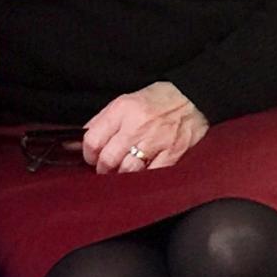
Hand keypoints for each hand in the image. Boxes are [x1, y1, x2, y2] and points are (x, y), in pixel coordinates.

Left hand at [83, 81, 208, 173]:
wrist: (192, 98)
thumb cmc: (158, 99)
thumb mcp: (125, 100)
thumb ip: (104, 119)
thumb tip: (84, 137)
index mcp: (123, 110)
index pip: (93, 139)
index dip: (88, 153)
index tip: (90, 157)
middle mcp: (137, 126)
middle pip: (108, 159)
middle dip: (102, 168)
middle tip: (104, 168)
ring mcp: (155, 142)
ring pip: (127, 170)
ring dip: (120, 175)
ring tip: (121, 172)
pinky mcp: (172, 155)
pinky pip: (151, 175)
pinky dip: (143, 178)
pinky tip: (140, 175)